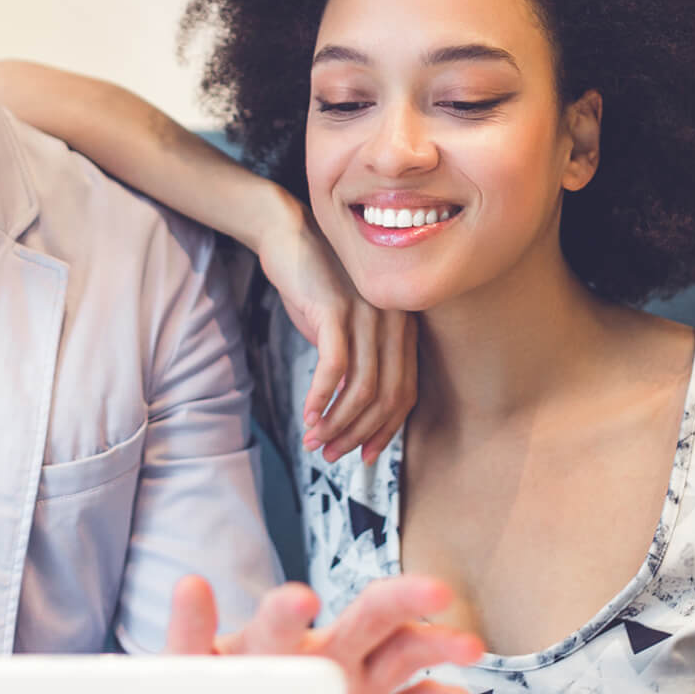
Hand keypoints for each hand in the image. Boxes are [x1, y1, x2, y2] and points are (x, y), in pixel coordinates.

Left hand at [165, 574, 485, 693]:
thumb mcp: (191, 671)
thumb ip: (189, 633)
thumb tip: (189, 583)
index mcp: (280, 642)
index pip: (285, 620)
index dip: (289, 613)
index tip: (302, 599)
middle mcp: (328, 653)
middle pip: (369, 616)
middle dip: (401, 600)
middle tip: (434, 591)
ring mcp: (359, 685)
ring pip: (406, 653)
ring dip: (438, 645)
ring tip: (470, 646)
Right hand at [254, 200, 414, 464]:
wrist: (288, 237)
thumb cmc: (315, 286)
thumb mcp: (342, 328)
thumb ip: (355, 363)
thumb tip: (348, 411)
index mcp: (402, 329)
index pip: (406, 394)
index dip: (386, 431)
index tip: (366, 456)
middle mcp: (394, 323)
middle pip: (387, 397)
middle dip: (358, 434)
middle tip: (331, 453)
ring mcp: (368, 315)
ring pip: (362, 388)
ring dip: (336, 422)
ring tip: (315, 441)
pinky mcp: (337, 310)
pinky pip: (335, 367)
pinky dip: (321, 397)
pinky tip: (308, 413)